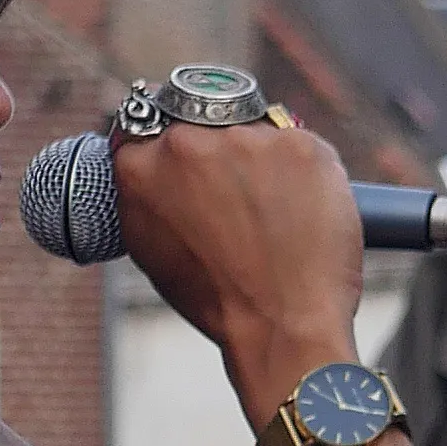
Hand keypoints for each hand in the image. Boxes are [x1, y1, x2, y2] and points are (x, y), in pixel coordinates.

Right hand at [103, 113, 362, 398]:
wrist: (280, 326)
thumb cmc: (219, 299)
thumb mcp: (155, 248)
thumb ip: (151, 195)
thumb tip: (156, 165)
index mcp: (140, 167)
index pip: (146, 124)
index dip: (171, 140)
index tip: (193, 158)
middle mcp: (186, 142)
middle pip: (202, 119)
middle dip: (221, 150)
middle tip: (243, 194)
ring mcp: (244, 138)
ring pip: (254, 131)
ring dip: (264, 162)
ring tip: (276, 217)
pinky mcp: (298, 142)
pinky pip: (300, 144)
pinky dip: (306, 173)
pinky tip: (304, 214)